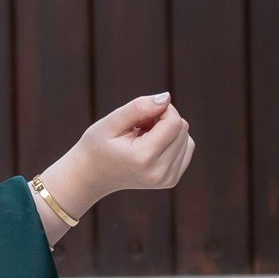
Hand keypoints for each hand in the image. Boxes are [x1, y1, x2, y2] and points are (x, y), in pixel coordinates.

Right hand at [34, 95, 194, 236]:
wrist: (92, 175)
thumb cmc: (98, 145)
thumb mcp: (111, 121)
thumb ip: (139, 107)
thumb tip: (167, 98)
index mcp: (143, 158)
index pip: (174, 122)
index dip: (161, 109)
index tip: (141, 115)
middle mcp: (159, 172)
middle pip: (182, 129)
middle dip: (163, 120)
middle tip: (139, 127)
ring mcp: (167, 179)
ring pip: (186, 138)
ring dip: (167, 131)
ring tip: (143, 138)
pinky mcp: (171, 180)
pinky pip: (186, 148)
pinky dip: (172, 141)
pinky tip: (151, 146)